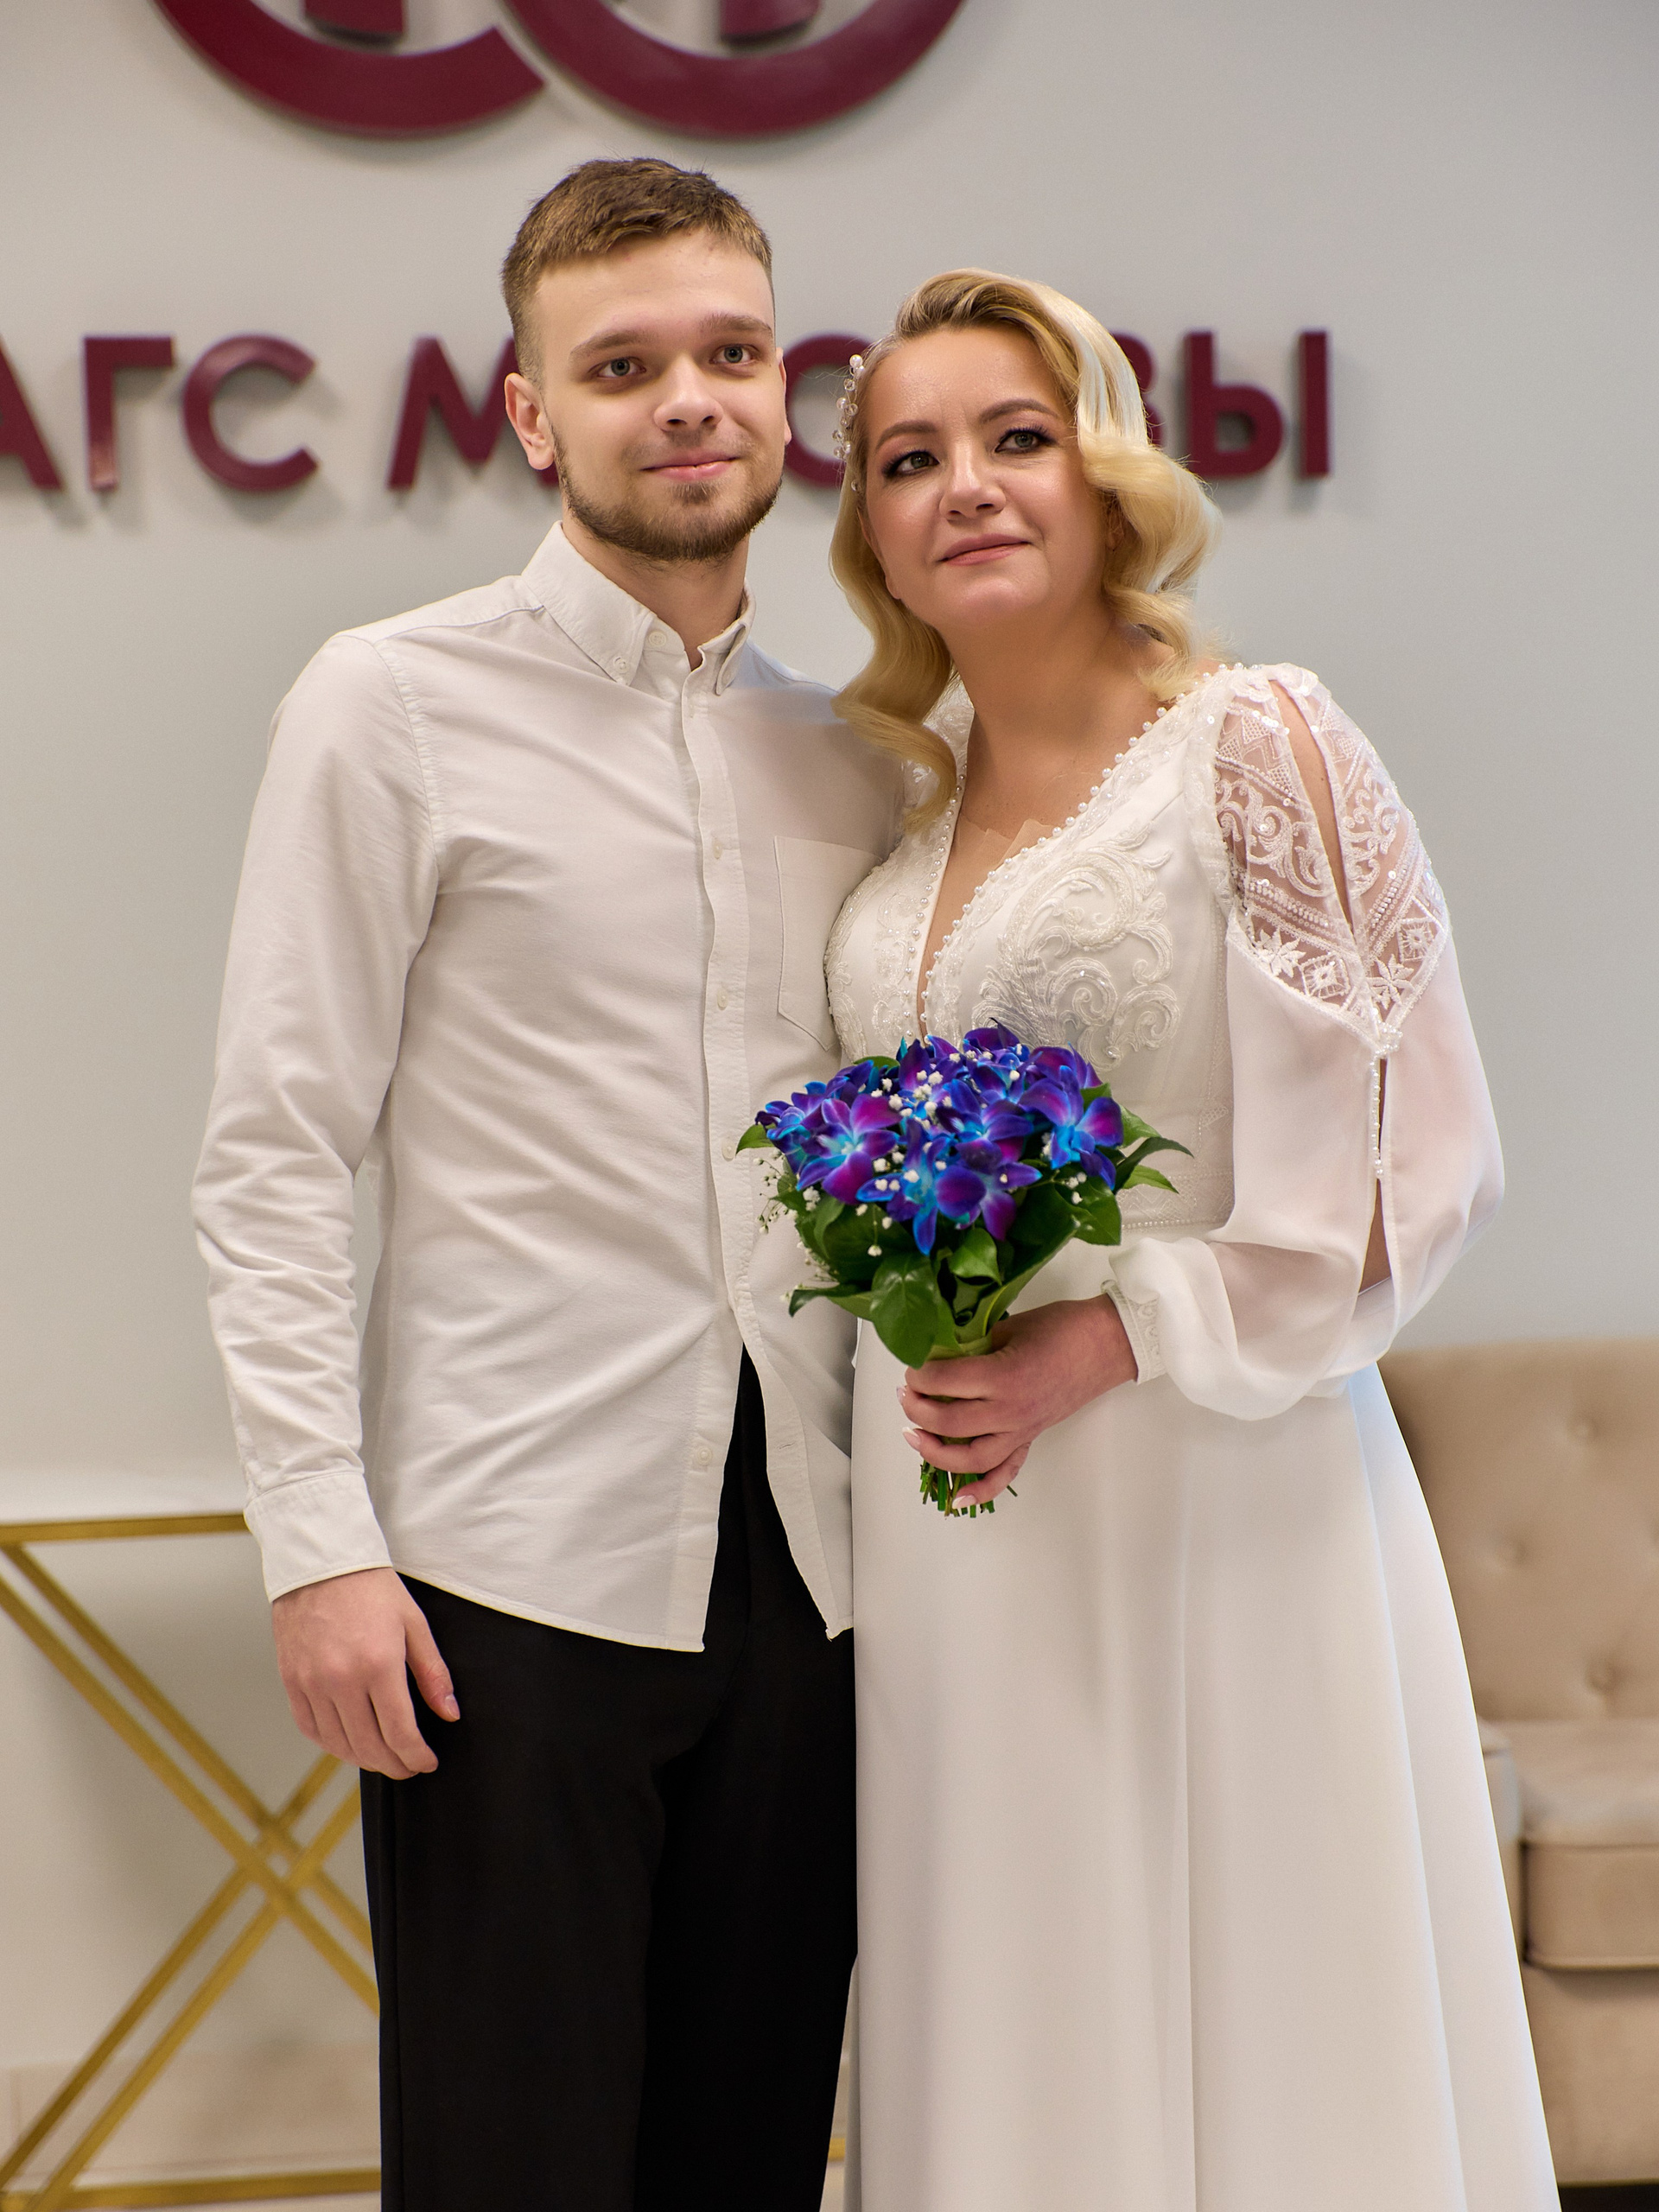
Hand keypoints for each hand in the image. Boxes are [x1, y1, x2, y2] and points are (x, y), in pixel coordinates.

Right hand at [271, 1566, 457, 1780]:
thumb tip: (450, 1714)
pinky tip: (348, 1744)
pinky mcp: (291, 1681)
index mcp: (378, 1664)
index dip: (417, 1756)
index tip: (427, 1762)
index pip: (400, 1732)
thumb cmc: (371, 1588)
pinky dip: (332, 1744)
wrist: (321, 1562)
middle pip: (370, 1746)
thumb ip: (433, 1673)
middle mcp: (342, 1680)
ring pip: (339, 1744)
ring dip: (364, 1759)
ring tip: (383, 1758)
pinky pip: (311, 1728)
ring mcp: (312, 1683)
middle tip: (408, 1766)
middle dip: (394, 1765)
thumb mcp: (414, 1624)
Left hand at [899, 1295, 1137, 1511]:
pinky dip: (981, 1490)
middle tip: (905, 1393)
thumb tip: (940, 1357)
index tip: (911, 1366)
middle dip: (917, 1409)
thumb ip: (973, 1346)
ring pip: (970, 1459)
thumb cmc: (1063, 1328)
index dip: (919, 1375)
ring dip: (935, 1452)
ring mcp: (1022, 1429)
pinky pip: (1006, 1472)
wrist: (1107, 1343)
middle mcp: (1010, 1411)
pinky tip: (957, 1498)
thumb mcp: (1009, 1327)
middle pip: (949, 1423)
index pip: (945, 1383)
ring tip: (913, 1435)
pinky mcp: (1031, 1437)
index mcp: (1004, 1377)